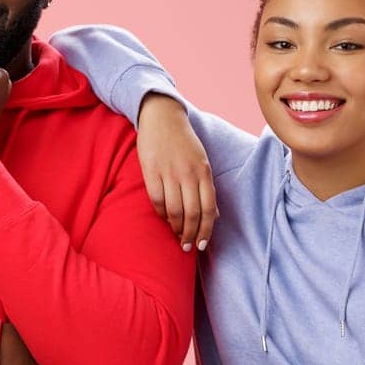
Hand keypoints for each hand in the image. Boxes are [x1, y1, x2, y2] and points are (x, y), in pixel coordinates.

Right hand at [138, 95, 216, 251]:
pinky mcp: (151, 171)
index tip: (202, 244)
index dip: (206, 230)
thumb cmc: (184, 143)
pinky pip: (156, 200)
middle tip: (187, 247)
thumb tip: (213, 216)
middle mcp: (189, 174)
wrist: (162, 118)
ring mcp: (169, 173)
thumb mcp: (202, 163)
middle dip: (191, 235)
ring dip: (176, 228)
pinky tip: (164, 218)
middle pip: (192, 214)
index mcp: (204, 172)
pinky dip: (161, 214)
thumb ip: (206, 188)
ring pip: (174, 210)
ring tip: (176, 236)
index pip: (209, 209)